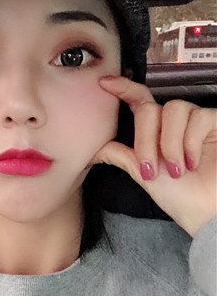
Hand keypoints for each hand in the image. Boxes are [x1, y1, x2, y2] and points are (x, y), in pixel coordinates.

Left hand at [88, 75, 216, 237]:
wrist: (204, 211)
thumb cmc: (178, 195)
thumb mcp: (142, 174)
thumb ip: (120, 155)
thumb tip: (92, 149)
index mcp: (155, 132)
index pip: (139, 101)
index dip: (123, 88)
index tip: (104, 83)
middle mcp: (173, 123)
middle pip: (151, 109)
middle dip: (146, 140)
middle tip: (150, 169)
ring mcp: (195, 122)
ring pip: (174, 109)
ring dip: (170, 143)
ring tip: (177, 170)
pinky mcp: (215, 123)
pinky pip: (199, 118)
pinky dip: (191, 142)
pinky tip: (193, 162)